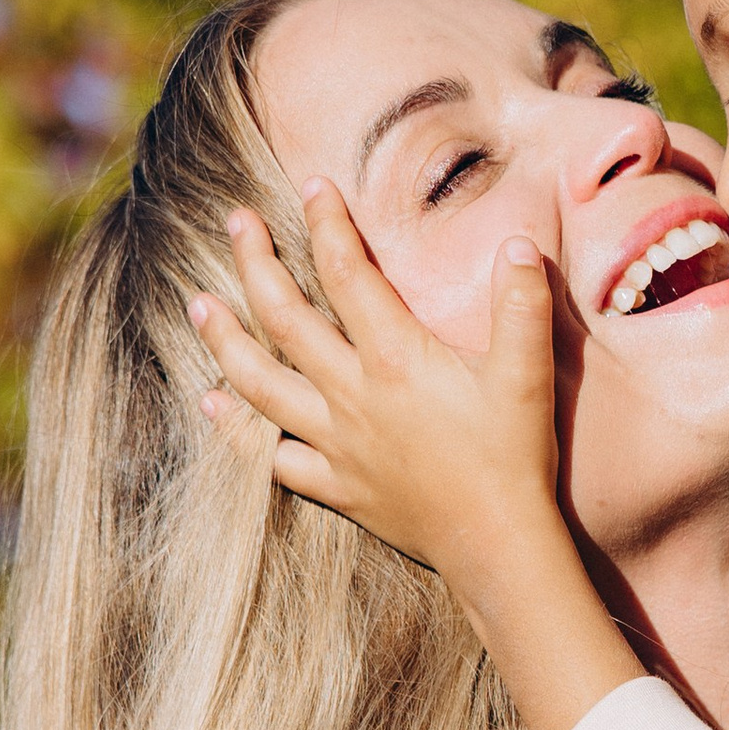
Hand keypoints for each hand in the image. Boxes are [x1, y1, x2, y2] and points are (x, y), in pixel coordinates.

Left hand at [190, 184, 640, 729]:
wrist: (496, 544)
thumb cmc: (514, 456)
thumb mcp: (528, 373)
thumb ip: (521, 303)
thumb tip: (520, 243)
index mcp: (395, 359)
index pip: (349, 275)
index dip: (328, 225)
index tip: (313, 185)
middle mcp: (352, 395)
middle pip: (286, 319)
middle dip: (256, 264)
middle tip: (235, 221)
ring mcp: (336, 442)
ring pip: (261, 384)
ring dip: (225, 341)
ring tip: (199, 305)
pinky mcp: (335, 484)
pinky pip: (272, 455)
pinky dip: (237, 430)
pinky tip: (212, 406)